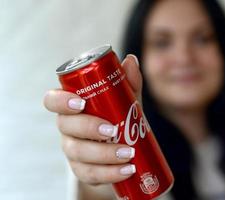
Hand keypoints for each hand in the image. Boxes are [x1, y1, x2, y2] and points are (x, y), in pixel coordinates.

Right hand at [43, 54, 141, 184]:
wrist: (123, 144)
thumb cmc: (118, 116)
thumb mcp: (124, 100)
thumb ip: (127, 82)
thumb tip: (130, 60)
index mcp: (72, 106)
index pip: (53, 100)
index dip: (61, 101)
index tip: (81, 102)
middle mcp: (68, 128)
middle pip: (65, 127)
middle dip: (88, 128)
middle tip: (113, 130)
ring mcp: (73, 150)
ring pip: (78, 153)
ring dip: (103, 154)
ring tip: (129, 153)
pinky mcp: (83, 170)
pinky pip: (89, 174)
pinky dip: (109, 173)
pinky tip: (127, 170)